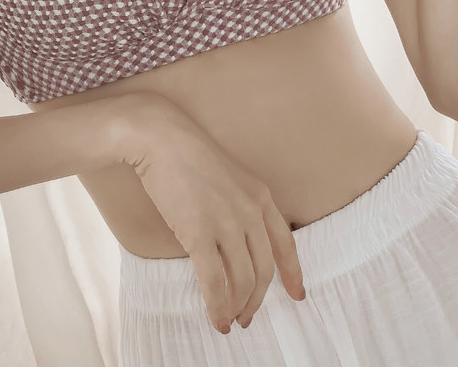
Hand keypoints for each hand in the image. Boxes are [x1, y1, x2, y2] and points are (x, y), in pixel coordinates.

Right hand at [118, 93, 305, 333]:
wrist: (160, 137)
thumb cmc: (188, 154)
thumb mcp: (229, 177)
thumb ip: (240, 207)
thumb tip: (236, 244)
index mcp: (261, 196)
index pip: (286, 244)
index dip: (293, 273)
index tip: (297, 294)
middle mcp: (250, 212)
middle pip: (264, 269)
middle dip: (256, 300)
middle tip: (247, 317)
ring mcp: (226, 223)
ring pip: (241, 281)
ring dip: (236, 307)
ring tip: (228, 321)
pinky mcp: (199, 234)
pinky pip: (214, 282)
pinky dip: (217, 306)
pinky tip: (215, 317)